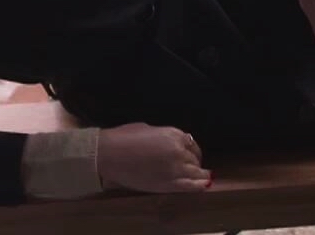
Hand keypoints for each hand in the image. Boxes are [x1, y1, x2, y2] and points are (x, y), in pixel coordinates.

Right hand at [96, 123, 211, 192]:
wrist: (110, 154)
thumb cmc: (124, 138)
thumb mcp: (149, 129)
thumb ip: (163, 137)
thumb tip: (167, 142)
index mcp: (174, 134)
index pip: (191, 144)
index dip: (193, 151)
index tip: (192, 155)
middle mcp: (178, 151)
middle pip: (194, 159)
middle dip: (194, 163)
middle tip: (194, 168)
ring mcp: (174, 168)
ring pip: (196, 173)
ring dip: (200, 175)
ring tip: (204, 178)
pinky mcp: (167, 184)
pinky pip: (190, 186)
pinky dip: (198, 185)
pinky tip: (204, 185)